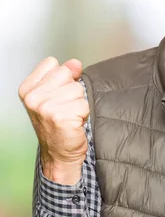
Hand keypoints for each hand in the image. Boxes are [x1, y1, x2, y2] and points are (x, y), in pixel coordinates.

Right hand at [18, 57, 88, 184]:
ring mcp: (45, 107)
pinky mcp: (60, 117)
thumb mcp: (56, 95)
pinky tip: (74, 123)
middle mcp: (34, 97)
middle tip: (66, 107)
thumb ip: (65, 75)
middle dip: (72, 89)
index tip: (58, 93)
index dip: (61, 76)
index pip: (52, 63)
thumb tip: (75, 62)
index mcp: (28, 89)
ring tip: (70, 115)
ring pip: (78, 89)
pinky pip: (84, 104)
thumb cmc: (58, 124)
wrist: (60, 153)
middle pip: (66, 74)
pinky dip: (84, 114)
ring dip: (79, 103)